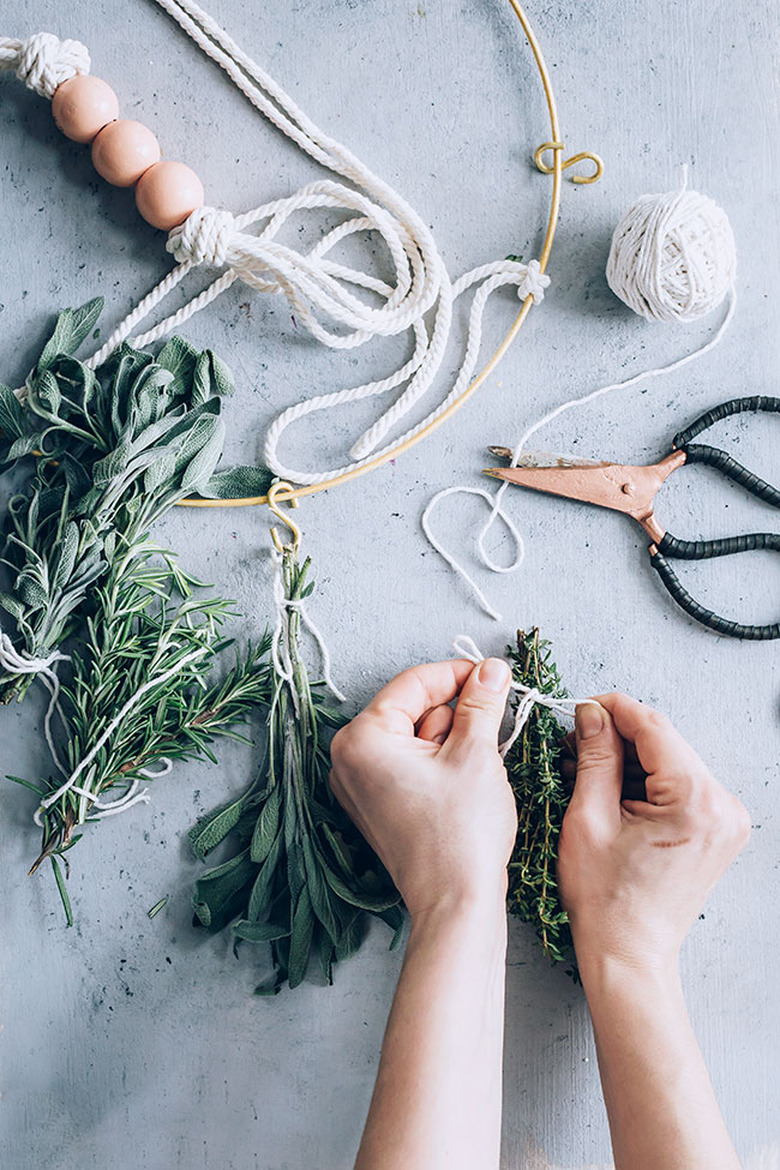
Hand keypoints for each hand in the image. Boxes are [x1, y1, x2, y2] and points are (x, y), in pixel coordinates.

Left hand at [330, 658, 516, 919]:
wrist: (456, 903)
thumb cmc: (461, 834)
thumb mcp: (476, 754)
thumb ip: (481, 702)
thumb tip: (491, 669)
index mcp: (362, 739)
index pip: (413, 684)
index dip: (459, 674)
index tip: (494, 673)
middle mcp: (348, 759)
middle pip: (411, 709)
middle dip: (455, 713)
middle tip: (491, 729)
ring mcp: (359, 785)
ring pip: (413, 736)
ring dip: (450, 740)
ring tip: (476, 769)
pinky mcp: (375, 806)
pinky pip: (407, 764)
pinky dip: (438, 762)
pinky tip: (462, 782)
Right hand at [557, 693, 750, 972]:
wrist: (629, 954)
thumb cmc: (606, 900)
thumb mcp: (588, 818)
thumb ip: (594, 756)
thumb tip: (591, 713)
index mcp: (695, 801)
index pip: (653, 727)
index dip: (612, 709)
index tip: (580, 706)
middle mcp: (722, 805)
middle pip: (665, 742)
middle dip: (618, 737)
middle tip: (574, 742)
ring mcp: (725, 819)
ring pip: (671, 762)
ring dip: (630, 759)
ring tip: (585, 770)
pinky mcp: (717, 829)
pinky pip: (680, 785)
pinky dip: (646, 781)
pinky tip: (611, 790)